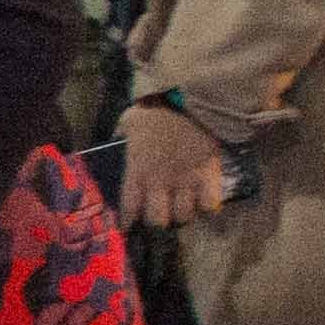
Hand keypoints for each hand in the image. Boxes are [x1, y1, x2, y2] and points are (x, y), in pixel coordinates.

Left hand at [114, 101, 232, 231]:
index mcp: (137, 170)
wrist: (192, 99)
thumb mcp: (129, 121)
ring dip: (182, 214)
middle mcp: (160, 182)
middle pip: (158, 220)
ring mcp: (187, 181)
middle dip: (157, 222)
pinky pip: (209, 204)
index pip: (129, 208)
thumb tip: (114, 142)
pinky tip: (203, 201)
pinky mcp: (210, 175)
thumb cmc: (156, 108)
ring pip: (184, 215)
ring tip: (181, 208)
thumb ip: (122, 137)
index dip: (129, 221)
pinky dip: (206, 206)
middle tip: (160, 215)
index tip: (129, 225)